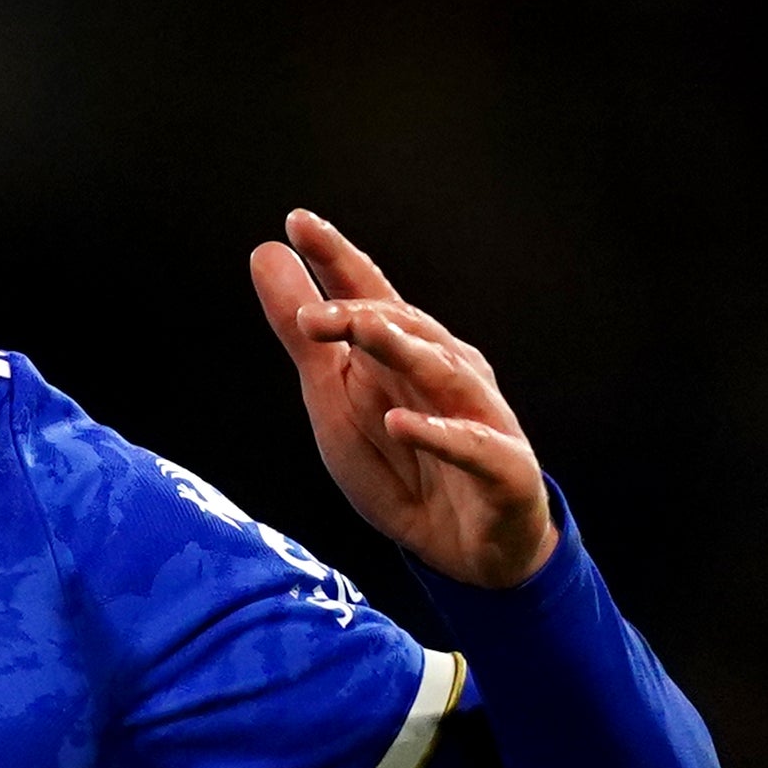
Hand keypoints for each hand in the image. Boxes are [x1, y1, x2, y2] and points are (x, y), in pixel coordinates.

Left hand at [250, 211, 558, 590]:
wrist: (464, 546)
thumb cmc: (400, 463)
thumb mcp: (335, 399)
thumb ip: (304, 335)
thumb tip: (265, 252)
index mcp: (404, 351)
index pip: (369, 293)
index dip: (337, 256)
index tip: (297, 221)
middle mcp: (447, 369)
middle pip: (404, 327)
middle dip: (358, 311)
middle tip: (306, 313)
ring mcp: (478, 414)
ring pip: (443, 371)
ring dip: (401, 348)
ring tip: (360, 329)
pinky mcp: (501, 466)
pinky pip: (472, 445)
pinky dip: (438, 432)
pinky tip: (403, 424)